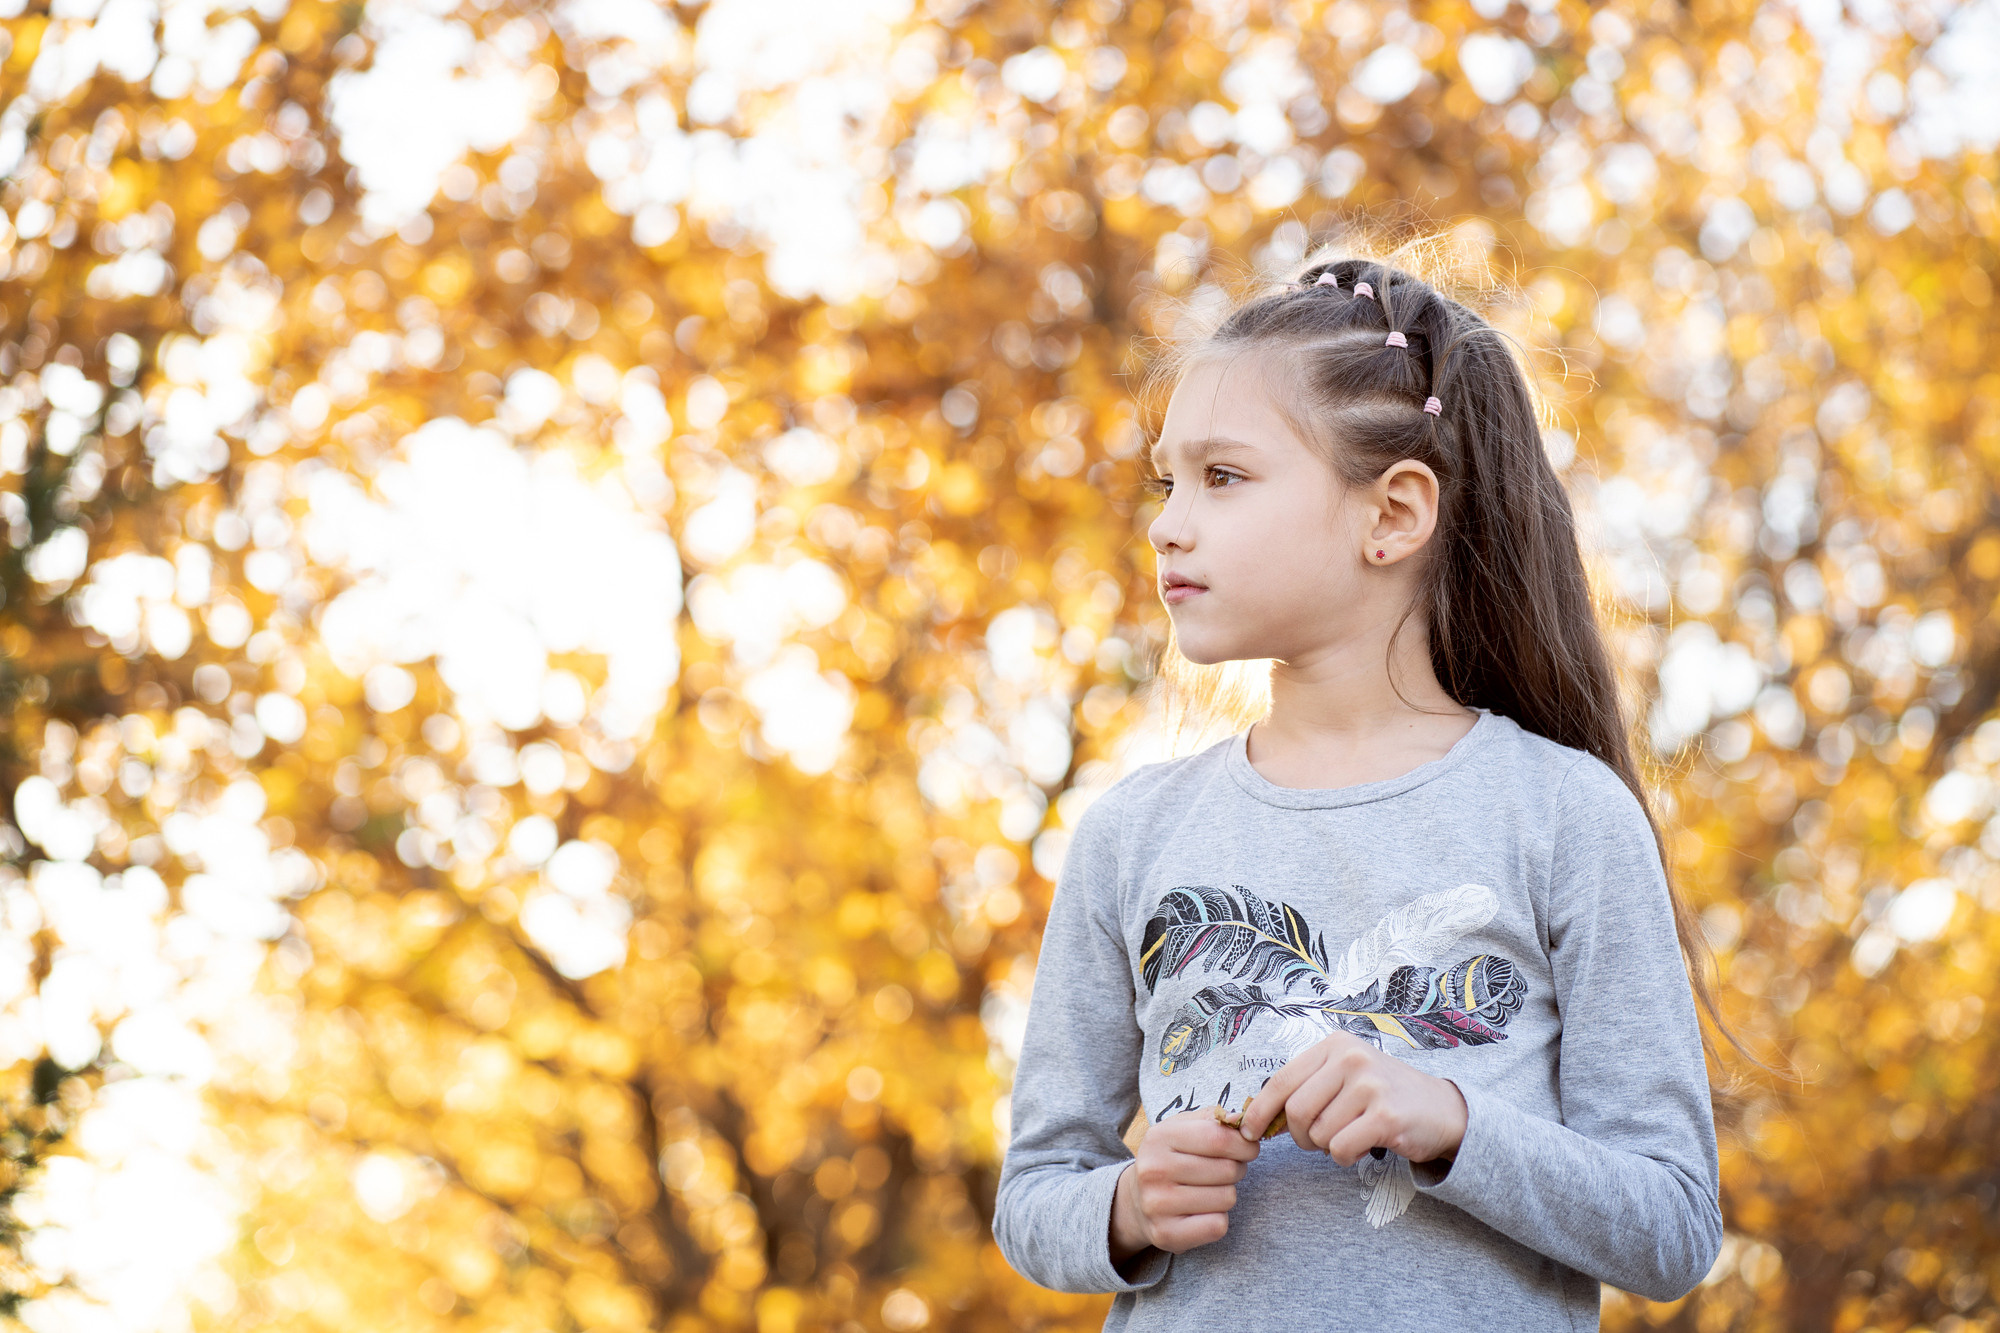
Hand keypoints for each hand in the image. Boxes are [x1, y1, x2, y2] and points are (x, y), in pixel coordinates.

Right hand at [1109, 1109, 1260, 1264]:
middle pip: (1227, 1169)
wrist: (1136, 1201)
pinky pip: (1217, 1226)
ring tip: (1210, 1190)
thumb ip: (1215, 1119)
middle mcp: (1154, 1170)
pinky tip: (1203, 1211)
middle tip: (1225, 1170)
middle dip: (1237, 1169)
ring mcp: (1157, 1204)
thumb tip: (1240, 1119)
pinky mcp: (1166, 1233)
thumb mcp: (1184, 1128)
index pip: (1219, 1138)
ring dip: (1227, 1194)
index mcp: (1159, 1137)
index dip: (1244, 1144)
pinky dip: (1219, 1219)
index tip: (1248, 1148)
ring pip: (1227, 1198)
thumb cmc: (1171, 1158)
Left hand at [1234, 1031, 1467, 1167]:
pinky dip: (1344, 1157)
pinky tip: (1362, 1145)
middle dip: (1300, 1136)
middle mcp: (1351, 1058)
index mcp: (1335, 1045)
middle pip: (1296, 1112)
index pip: (1281, 1080)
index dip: (1260, 1110)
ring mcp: (1370, 1085)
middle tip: (1316, 1141)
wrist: (1442, 1110)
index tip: (1250, 1132)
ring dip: (1326, 1147)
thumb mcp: (1344, 1076)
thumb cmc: (1383, 1096)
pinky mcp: (1386, 1116)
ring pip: (1319, 1134)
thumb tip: (1256, 1116)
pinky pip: (1340, 1149)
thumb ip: (1307, 1087)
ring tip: (1349, 1135)